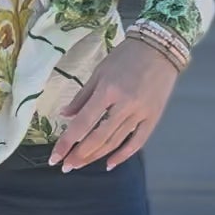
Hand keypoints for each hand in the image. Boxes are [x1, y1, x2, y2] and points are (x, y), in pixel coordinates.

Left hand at [48, 38, 179, 171]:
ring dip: (96, 156)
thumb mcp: (99, 71)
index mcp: (107, 90)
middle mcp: (124, 105)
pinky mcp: (154, 118)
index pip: (82, 123)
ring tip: (80, 164)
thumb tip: (65, 115)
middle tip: (66, 166)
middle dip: (79, 155)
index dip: (66, 143)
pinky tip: (109, 164)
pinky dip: (123, 155)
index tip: (54, 158)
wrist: (161, 47)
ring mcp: (141, 113)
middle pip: (98, 137)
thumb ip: (82, 96)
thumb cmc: (126, 56)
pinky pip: (137, 142)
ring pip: (115, 142)